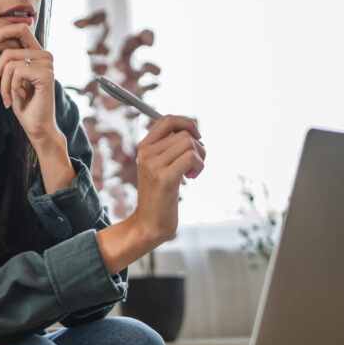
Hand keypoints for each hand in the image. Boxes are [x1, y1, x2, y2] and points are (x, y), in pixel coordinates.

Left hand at [0, 23, 59, 146]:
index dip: (3, 31)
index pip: (21, 28)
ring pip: (10, 64)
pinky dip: (12, 88)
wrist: (37, 126)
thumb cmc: (24, 104)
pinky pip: (17, 72)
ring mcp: (47, 64)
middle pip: (8, 51)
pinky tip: (22, 96)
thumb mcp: (12, 78)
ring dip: (3, 85)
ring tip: (8, 98)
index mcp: (37, 53)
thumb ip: (10, 60)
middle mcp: (45, 55)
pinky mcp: (46, 74)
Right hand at [130, 115, 205, 244]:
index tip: (196, 137)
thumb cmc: (160, 196)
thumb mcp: (159, 167)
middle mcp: (146, 153)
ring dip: (200, 158)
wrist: (148, 224)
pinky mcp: (164, 178)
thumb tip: (192, 131)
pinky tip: (191, 178)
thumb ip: (169, 148)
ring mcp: (153, 165)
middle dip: (198, 146)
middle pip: (183, 133)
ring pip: (189, 144)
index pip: (167, 119)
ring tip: (192, 173)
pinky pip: (191, 157)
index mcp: (143, 147)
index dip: (187, 123)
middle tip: (195, 164)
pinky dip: (199, 166)